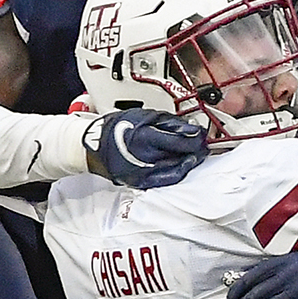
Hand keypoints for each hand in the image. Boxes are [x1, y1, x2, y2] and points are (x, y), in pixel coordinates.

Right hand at [83, 108, 207, 188]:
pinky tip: (184, 166)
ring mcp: (143, 172)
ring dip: (189, 161)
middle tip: (202, 144)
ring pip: (176, 169)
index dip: (193, 137)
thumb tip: (190, 127)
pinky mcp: (141, 182)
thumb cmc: (119, 127)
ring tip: (196, 154)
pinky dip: (178, 173)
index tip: (201, 134)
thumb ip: (168, 122)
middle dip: (194, 149)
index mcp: (144, 138)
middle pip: (179, 156)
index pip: (177, 140)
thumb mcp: (143, 116)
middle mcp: (144, 157)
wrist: (95, 144)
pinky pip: (166, 180)